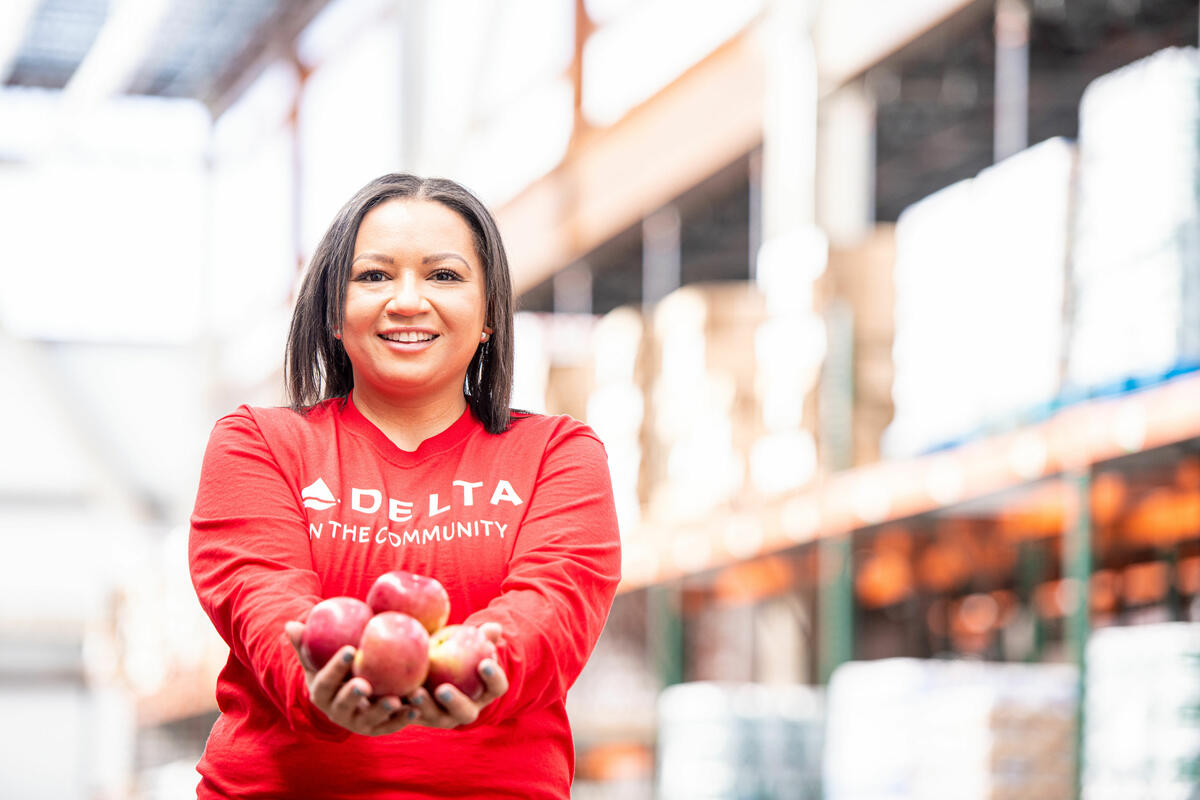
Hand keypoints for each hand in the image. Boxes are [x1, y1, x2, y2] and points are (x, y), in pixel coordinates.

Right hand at [285, 620, 417, 735]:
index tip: (349, 650)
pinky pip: (390, 725)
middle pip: (343, 706)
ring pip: (368, 719)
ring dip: (381, 710)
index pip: (325, 682)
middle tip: (365, 684)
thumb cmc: (336, 668)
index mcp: (321, 694)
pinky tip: (415, 708)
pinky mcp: (377, 729)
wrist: (351, 695)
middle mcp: (337, 712)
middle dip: (353, 696)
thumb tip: (291, 624)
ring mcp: (358, 723)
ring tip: (395, 700)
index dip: (335, 668)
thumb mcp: (319, 657)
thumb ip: (306, 643)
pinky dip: (402, 718)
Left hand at [403, 622, 509, 728]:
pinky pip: (414, 716)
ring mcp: (445, 717)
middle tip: (442, 689)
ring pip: (437, 717)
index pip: (497, 688)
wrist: (436, 669)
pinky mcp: (423, 718)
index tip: (484, 663)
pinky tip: (395, 696)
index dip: (494, 677)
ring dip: (426, 707)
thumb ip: (482, 637)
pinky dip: (405, 708)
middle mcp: (468, 710)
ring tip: (414, 692)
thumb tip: (493, 628)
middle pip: (466, 712)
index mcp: (485, 692)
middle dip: (455, 702)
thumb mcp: (470, 643)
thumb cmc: (461, 651)